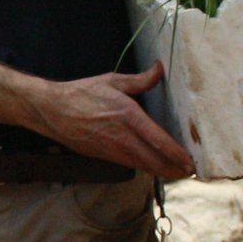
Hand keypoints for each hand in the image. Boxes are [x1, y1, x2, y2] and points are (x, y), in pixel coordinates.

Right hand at [25, 64, 194, 178]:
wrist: (52, 111)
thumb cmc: (82, 94)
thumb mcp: (113, 81)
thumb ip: (140, 80)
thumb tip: (159, 69)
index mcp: (128, 116)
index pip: (158, 140)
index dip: (176, 154)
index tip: (190, 162)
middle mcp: (122, 137)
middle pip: (153, 160)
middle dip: (173, 169)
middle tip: (189, 173)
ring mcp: (112, 149)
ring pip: (142, 165)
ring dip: (161, 171)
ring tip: (176, 173)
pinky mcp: (103, 156)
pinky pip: (129, 164)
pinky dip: (145, 167)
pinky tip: (153, 167)